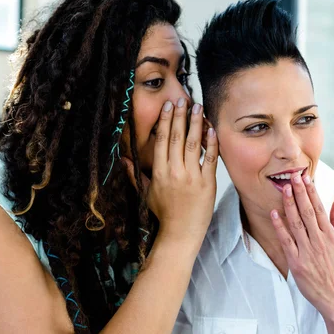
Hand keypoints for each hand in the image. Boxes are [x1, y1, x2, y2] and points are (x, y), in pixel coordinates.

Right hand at [123, 98, 217, 244]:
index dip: (165, 122)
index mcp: (159, 172)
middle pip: (176, 138)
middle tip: (182, 100)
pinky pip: (210, 160)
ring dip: (195, 124)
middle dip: (180, 116)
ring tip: (198, 107)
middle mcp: (174, 171)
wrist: (180, 233)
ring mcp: (192, 177)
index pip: (161, 141)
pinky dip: (211, 144)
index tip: (168, 107)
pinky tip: (211, 130)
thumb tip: (122, 159)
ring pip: (193, 144)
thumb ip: (134, 175)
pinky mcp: (207, 183)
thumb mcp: (146, 193)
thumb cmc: (163, 214)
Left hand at [270, 173, 333, 319]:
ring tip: (285, 189)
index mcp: (330, 235)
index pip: (320, 208)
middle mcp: (319, 240)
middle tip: (293, 176)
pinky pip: (286, 241)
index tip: (306, 178)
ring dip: (290, 205)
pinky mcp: (296, 261)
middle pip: (308, 212)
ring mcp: (307, 250)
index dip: (312, 192)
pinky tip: (274, 214)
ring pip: (296, 223)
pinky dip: (280, 226)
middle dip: (300, 193)